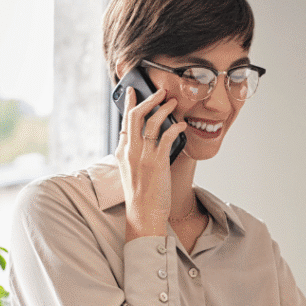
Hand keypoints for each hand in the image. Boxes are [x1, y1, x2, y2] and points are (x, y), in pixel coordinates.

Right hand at [115, 86, 187, 241]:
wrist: (143, 214)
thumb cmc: (140, 195)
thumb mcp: (130, 171)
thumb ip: (132, 154)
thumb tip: (138, 139)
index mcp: (122, 152)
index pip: (124, 122)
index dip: (129, 104)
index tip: (132, 92)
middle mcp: (130, 151)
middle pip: (135, 115)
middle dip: (148, 99)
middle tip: (159, 90)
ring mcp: (143, 155)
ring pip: (151, 121)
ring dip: (163, 108)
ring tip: (173, 102)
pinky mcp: (157, 162)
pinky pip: (167, 136)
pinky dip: (176, 127)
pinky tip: (183, 125)